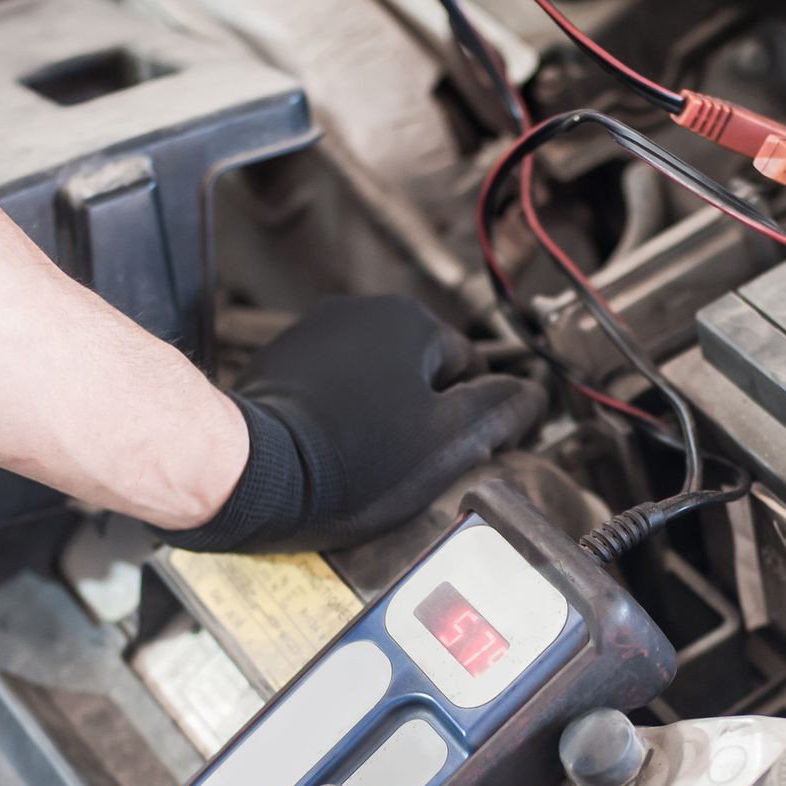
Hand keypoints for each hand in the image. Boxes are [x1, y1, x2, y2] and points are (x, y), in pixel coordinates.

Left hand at [160, 296, 544, 551]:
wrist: (256, 472)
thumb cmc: (354, 461)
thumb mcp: (450, 442)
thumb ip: (501, 411)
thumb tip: (529, 397)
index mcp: (410, 322)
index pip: (468, 371)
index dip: (469, 419)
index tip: (455, 455)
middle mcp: (360, 313)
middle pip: (418, 372)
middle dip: (419, 414)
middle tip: (407, 464)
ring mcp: (312, 335)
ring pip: (372, 381)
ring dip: (377, 414)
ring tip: (365, 461)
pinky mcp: (277, 364)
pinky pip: (328, 391)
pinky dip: (335, 417)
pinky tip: (330, 452)